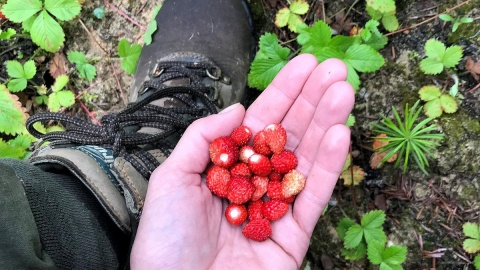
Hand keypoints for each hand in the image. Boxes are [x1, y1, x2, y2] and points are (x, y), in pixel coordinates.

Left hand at [130, 54, 354, 269]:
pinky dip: (328, 167)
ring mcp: (276, 210)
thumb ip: (203, 138)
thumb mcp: (171, 179)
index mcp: (226, 169)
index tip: (304, 67)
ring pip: (306, 161)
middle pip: (288, 137)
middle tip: (334, 70)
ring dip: (327, 125)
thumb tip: (239, 108)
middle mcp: (254, 185)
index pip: (259, 124)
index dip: (282, 94)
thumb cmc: (166, 244)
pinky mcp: (293, 237)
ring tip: (344, 92)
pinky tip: (340, 135)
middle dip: (312, 102)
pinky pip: (313, 198)